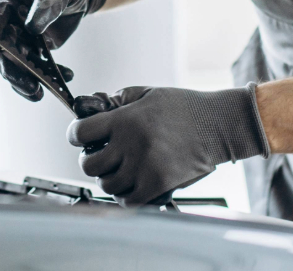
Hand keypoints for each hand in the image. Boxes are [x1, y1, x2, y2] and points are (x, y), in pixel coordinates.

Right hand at [0, 0, 108, 100]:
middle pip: (3, 52)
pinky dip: (51, 75)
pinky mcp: (38, 48)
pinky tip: (67, 76)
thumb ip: (46, 1)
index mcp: (6, 1)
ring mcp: (23, 37)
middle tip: (31, 87)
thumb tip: (33, 27)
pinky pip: (40, 66)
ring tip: (41, 93)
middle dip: (13, 71)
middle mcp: (9, 22)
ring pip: (18, 64)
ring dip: (28, 80)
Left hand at [67, 84, 269, 205]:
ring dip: (110, 178)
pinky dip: (125, 194)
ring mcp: (144, 166)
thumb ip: (120, 99)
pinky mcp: (158, 184)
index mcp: (125, 118)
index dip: (75, 135)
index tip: (79, 137)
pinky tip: (132, 183)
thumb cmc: (185, 107)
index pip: (81, 133)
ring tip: (121, 169)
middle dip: (92, 160)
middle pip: (89, 164)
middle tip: (102, 156)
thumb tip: (96, 106)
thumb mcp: (149, 93)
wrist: (217, 124)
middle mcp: (131, 143)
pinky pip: (128, 199)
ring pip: (107, 184)